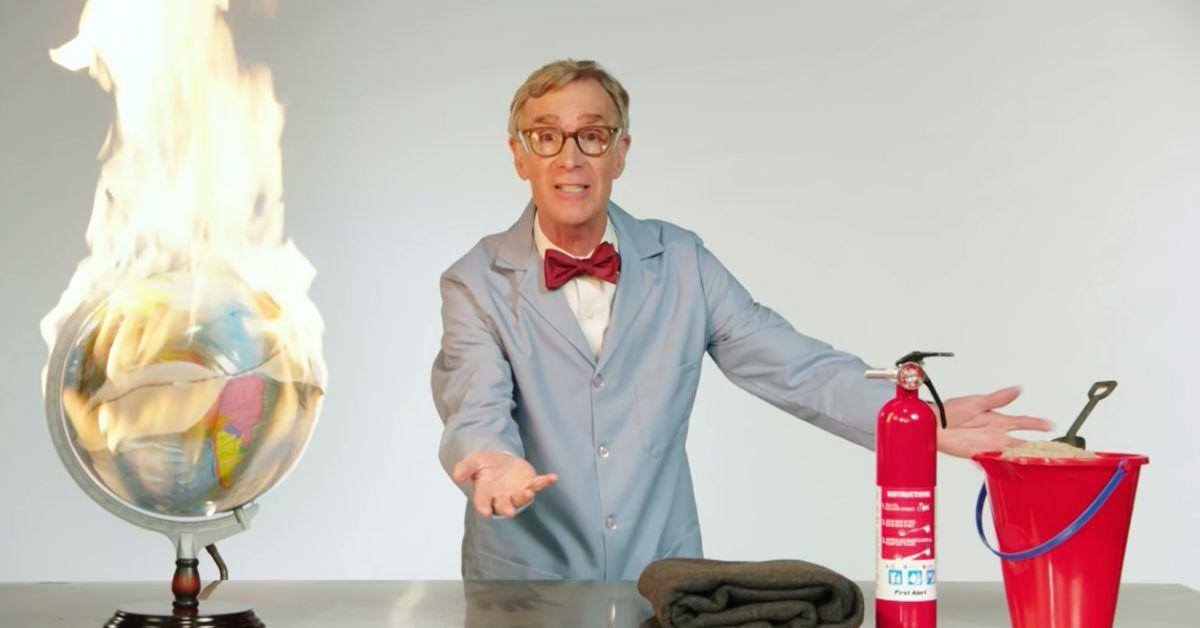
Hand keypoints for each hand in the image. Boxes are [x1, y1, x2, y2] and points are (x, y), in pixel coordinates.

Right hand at [452, 451, 557, 517]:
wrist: (500, 460)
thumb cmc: (484, 465)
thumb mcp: (473, 462)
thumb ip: (465, 468)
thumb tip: (456, 476)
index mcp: (485, 493)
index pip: (483, 502)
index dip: (483, 506)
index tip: (484, 511)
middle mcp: (501, 496)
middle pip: (503, 506)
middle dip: (507, 508)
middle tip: (510, 511)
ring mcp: (516, 491)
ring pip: (521, 499)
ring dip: (524, 497)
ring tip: (528, 491)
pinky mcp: (529, 483)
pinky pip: (538, 484)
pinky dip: (545, 482)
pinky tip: (553, 477)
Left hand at [936, 386, 1052, 457]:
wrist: (932, 424)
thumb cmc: (951, 410)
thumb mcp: (976, 402)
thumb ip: (997, 399)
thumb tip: (1016, 389)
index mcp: (997, 420)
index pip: (1022, 422)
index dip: (1037, 424)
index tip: (1051, 425)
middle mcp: (995, 434)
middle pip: (1020, 443)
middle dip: (1035, 447)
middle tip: (1050, 453)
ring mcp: (987, 446)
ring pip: (1010, 454)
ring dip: (1021, 459)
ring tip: (1034, 464)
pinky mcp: (977, 455)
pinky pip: (992, 463)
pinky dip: (1000, 468)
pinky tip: (1009, 472)